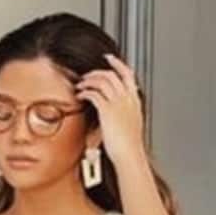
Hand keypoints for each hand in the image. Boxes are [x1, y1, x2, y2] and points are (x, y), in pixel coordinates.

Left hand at [73, 53, 145, 168]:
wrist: (130, 155)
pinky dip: (86, 92)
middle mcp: (127, 99)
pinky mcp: (107, 111)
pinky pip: (94, 94)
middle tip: (88, 74)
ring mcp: (118, 103)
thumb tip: (120, 115)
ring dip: (89, 80)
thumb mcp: (132, 125)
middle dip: (97, 72)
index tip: (109, 59)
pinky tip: (81, 95)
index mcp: (134, 101)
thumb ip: (127, 114)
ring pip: (102, 81)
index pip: (128, 75)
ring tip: (81, 84)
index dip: (117, 64)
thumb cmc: (129, 146)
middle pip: (112, 75)